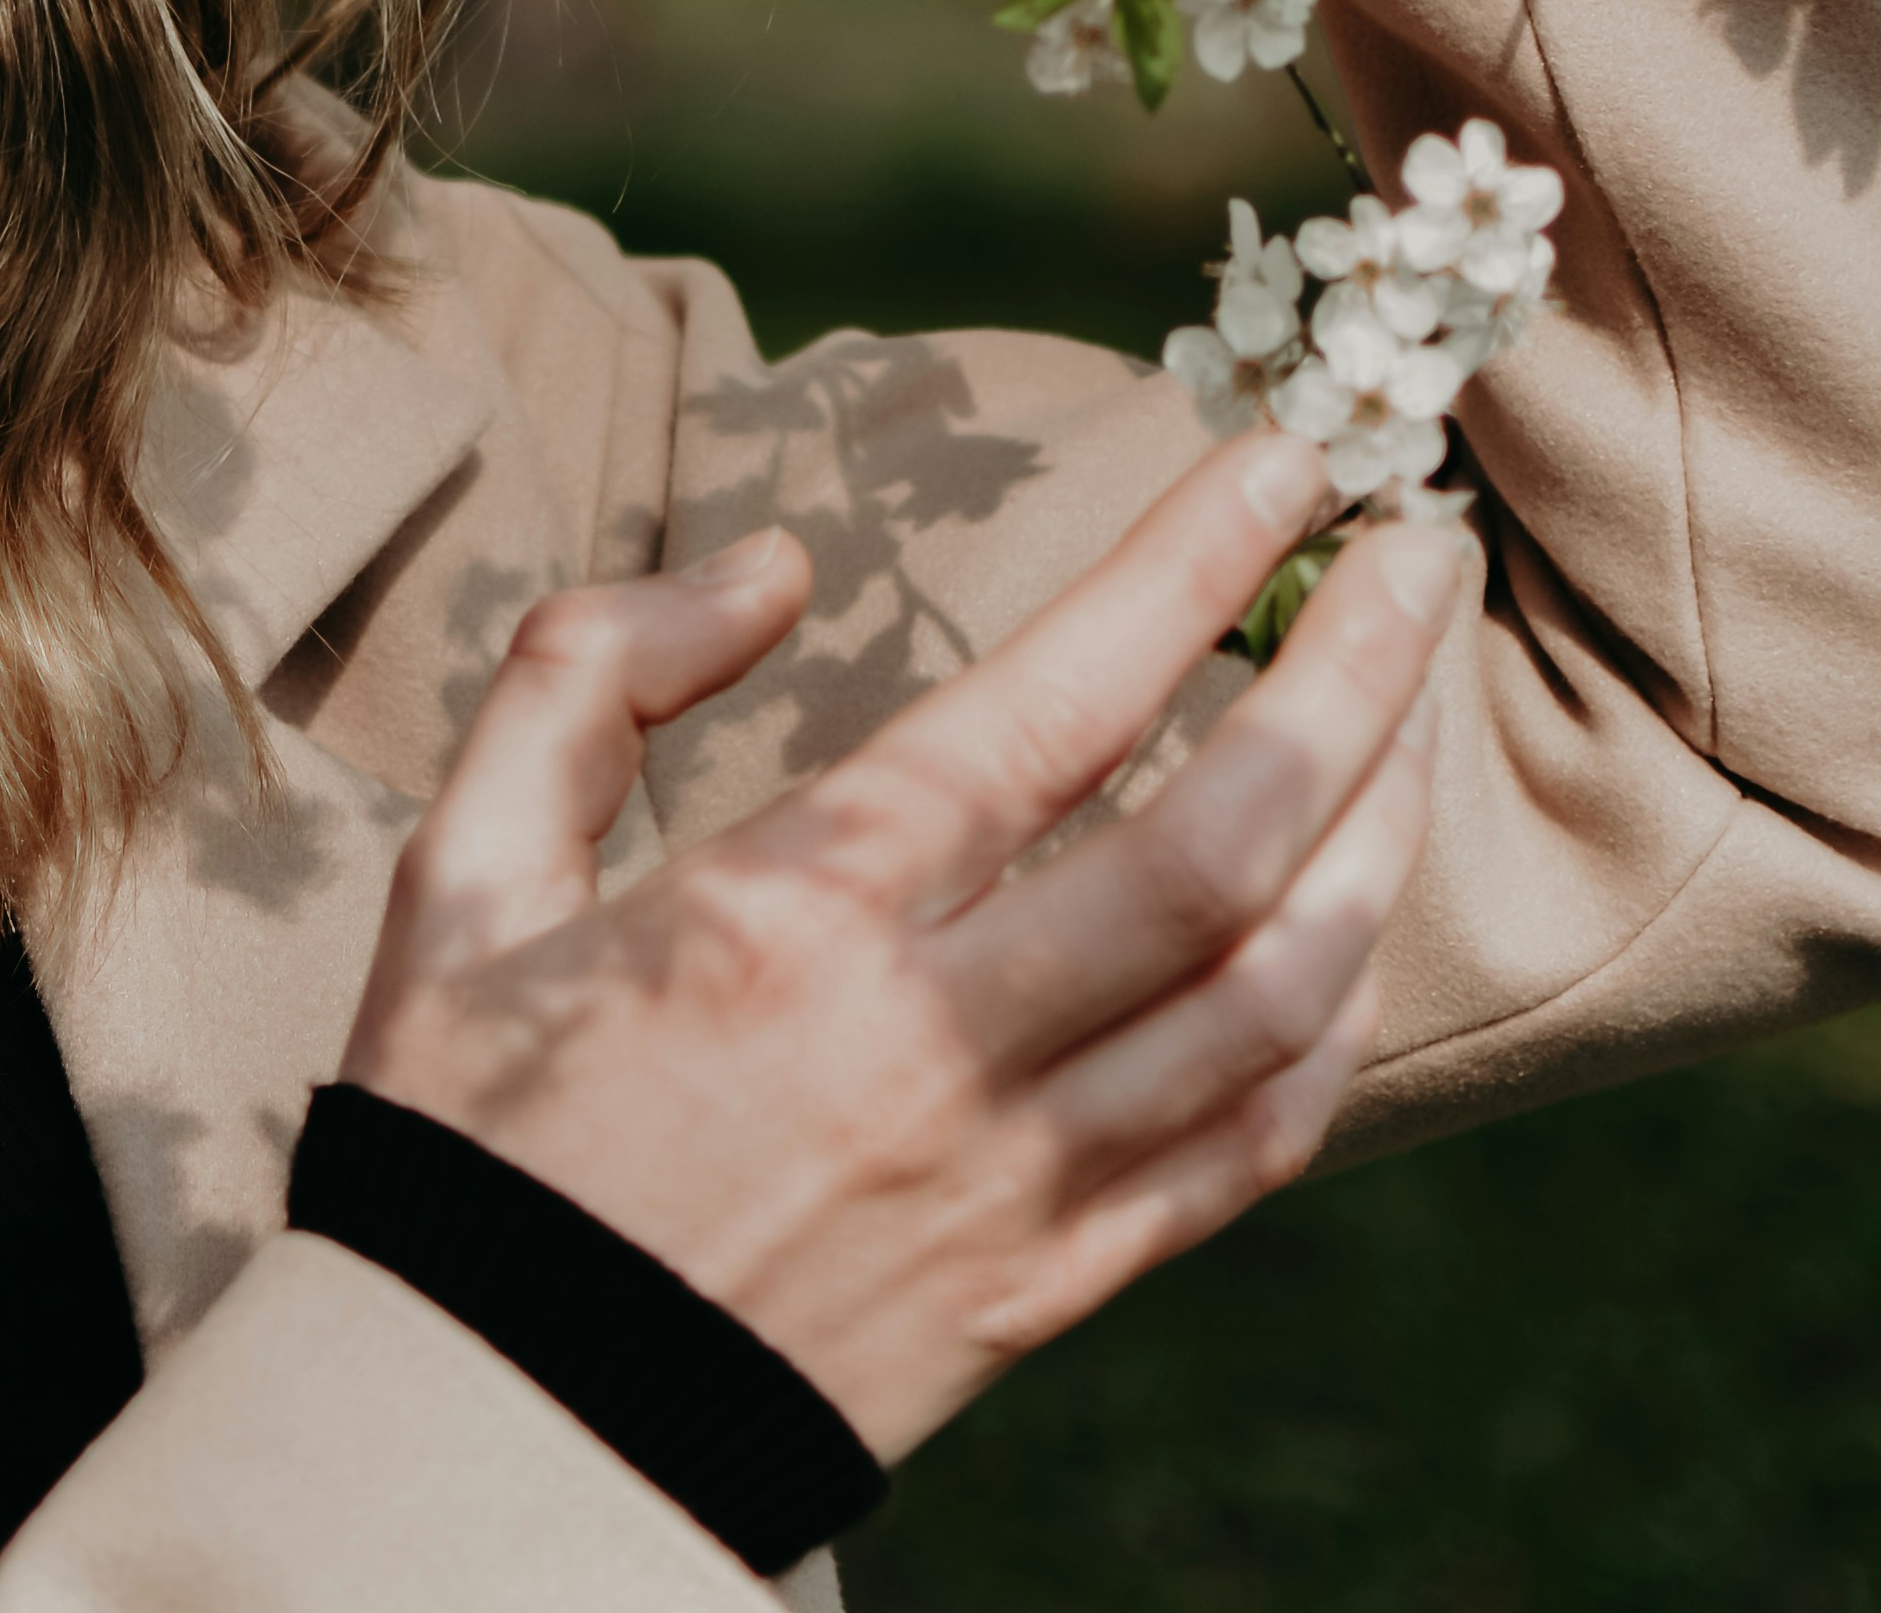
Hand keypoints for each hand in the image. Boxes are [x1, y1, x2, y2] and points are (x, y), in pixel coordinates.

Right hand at [333, 432, 1461, 1461]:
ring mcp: (1012, 1177)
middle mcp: (934, 1041)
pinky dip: (1332, 1025)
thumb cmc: (469, 1132)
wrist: (496, 1423)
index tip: (1283, 458)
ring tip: (1409, 717)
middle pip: (1226, 840)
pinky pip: (1249, 1148)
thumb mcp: (460, 876)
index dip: (1189, 561)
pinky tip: (1351, 931)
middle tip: (1420, 553)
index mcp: (792, 917)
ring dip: (1380, 837)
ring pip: (1276, 995)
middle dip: (1354, 675)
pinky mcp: (1046, 1287)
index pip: (1052, 702)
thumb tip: (770, 568)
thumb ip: (589, 678)